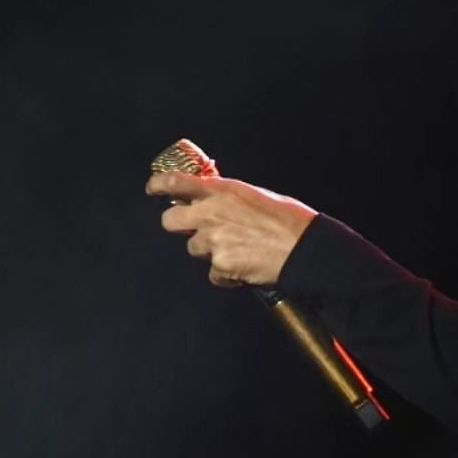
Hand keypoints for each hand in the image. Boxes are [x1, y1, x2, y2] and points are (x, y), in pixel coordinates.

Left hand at [146, 169, 316, 287]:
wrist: (305, 248)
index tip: (153, 189)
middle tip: (194, 231)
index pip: (175, 182)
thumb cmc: (288, 220)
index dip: (158, 185)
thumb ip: (228, 196)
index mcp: (219, 190)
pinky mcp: (222, 266)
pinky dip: (225, 275)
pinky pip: (213, 274)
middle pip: (170, 220)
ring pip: (193, 249)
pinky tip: (243, 269)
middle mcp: (210, 213)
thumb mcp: (254, 195)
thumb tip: (215, 199)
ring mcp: (214, 241)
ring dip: (209, 251)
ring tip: (236, 251)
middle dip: (178, 226)